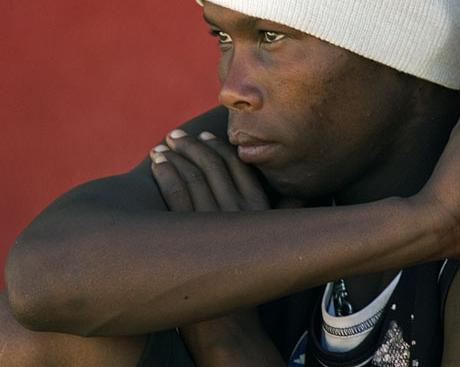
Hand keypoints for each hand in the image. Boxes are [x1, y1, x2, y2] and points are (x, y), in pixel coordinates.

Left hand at [150, 131, 284, 365]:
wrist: (231, 324)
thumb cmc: (253, 283)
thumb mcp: (278, 245)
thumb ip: (289, 215)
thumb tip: (303, 193)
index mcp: (260, 210)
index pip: (237, 166)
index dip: (218, 148)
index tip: (202, 136)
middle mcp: (240, 213)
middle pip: (212, 167)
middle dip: (192, 147)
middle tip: (175, 135)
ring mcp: (214, 224)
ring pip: (193, 178)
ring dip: (176, 157)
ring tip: (162, 147)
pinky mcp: (191, 236)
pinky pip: (176, 195)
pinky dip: (165, 174)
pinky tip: (156, 164)